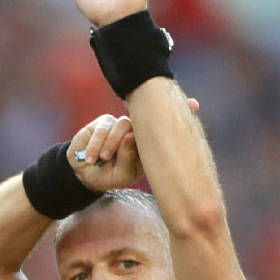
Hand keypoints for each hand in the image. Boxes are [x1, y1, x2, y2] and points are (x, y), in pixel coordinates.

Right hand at [68, 100, 200, 189]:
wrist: (85, 174)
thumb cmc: (108, 175)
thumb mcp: (122, 174)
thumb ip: (129, 158)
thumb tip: (131, 136)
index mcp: (149, 145)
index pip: (166, 128)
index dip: (182, 113)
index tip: (194, 104)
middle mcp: (139, 131)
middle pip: (145, 121)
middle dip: (152, 112)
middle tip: (155, 117)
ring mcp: (122, 125)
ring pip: (123, 125)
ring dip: (112, 144)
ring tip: (104, 159)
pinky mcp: (104, 122)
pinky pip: (103, 129)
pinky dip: (97, 145)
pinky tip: (93, 158)